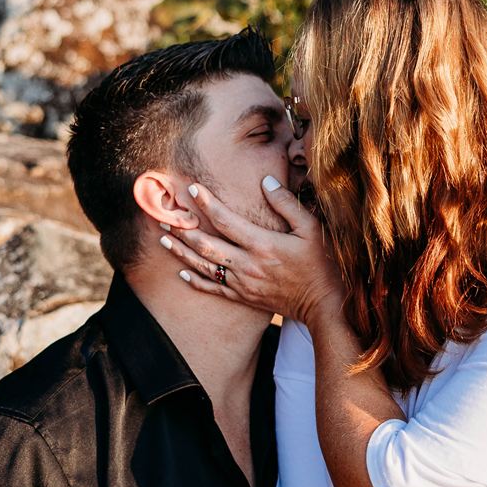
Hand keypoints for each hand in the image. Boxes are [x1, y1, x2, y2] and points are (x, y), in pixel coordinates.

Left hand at [161, 176, 342, 326]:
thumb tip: (266, 181)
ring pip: (204, 267)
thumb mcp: (311, 229)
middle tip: (164, 215)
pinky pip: (214, 289)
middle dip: (183, 230)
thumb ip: (286, 204)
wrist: (324, 304)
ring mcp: (243, 283)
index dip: (207, 203)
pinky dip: (196, 281)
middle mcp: (248, 265)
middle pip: (206, 245)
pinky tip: (181, 273)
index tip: (191, 189)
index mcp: (263, 244)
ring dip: (182, 252)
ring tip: (163, 238)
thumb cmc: (321, 263)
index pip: (227, 220)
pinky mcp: (244, 297)